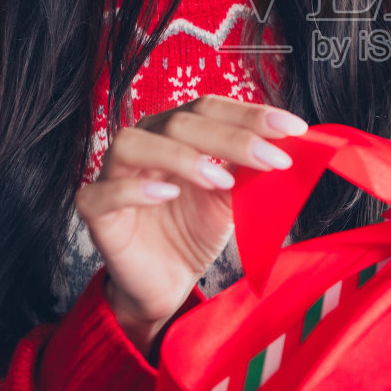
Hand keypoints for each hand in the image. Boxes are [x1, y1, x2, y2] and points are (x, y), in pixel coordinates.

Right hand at [74, 95, 307, 355]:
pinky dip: (136, 190)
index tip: (295, 129)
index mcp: (177, 131)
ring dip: (182, 157)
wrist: (166, 283)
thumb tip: (290, 146)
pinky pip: (104, 192)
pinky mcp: (95, 210)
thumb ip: (251, 170)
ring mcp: (114, 174)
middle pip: (180, 122)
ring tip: (221, 179)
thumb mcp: (233, 198)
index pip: (211, 107)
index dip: (252, 115)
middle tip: (274, 158)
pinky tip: (167, 195)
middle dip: (232, 138)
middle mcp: (145, 141)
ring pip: (134, 143)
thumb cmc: (195, 232)